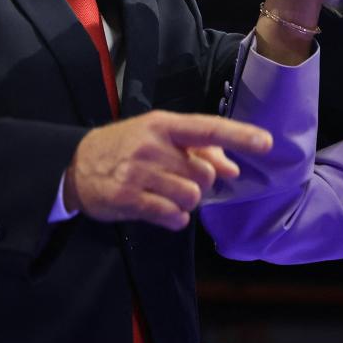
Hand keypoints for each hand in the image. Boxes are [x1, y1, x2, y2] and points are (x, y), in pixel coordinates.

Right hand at [63, 110, 271, 230]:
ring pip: (191, 196)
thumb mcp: (159, 137)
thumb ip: (199, 150)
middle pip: (205, 174)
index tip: (266, 143)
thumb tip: (233, 169)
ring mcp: (139, 173)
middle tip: (179, 178)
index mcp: (163, 125)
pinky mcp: (128, 199)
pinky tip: (163, 210)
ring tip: (168, 194)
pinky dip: (175, 218)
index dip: (240, 135)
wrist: (75, 164)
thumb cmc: (126, 146)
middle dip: (201, 181)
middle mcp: (152, 145)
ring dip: (187, 201)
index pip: (209, 128)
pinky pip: (171, 216)